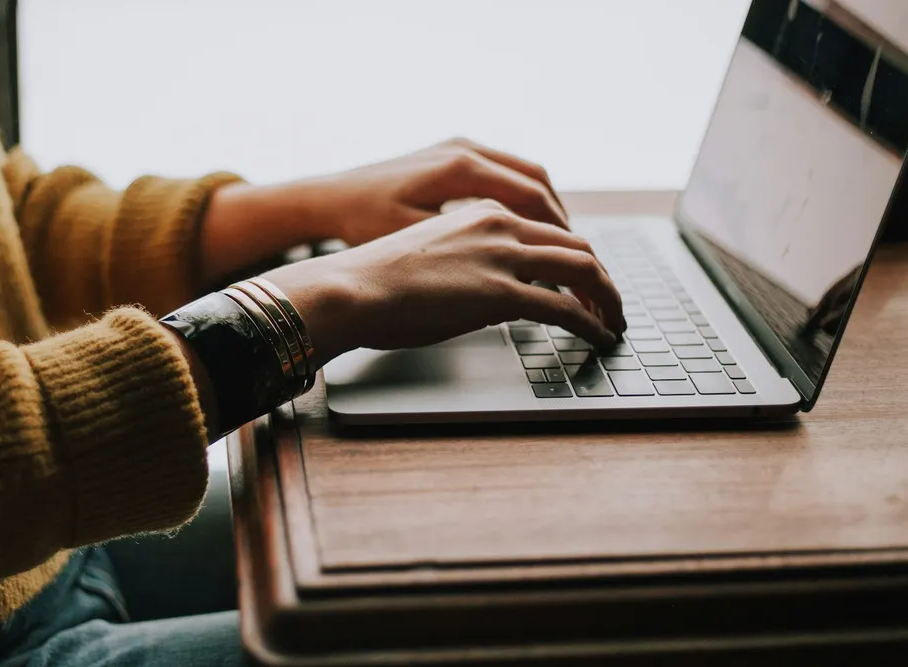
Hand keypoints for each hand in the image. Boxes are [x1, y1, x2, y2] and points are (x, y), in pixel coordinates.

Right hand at [261, 200, 624, 366]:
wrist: (349, 288)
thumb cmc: (373, 280)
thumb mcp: (429, 256)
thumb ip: (467, 262)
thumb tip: (484, 293)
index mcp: (481, 211)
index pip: (548, 229)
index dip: (575, 256)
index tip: (584, 281)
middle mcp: (499, 224)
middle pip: (576, 245)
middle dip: (602, 278)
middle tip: (611, 304)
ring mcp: (502, 256)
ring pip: (583, 269)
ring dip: (607, 298)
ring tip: (614, 322)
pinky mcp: (501, 292)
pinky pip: (566, 308)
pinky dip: (592, 323)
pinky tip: (598, 337)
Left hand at [304, 137, 568, 246]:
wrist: (327, 198)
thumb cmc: (362, 225)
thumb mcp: (417, 244)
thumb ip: (468, 253)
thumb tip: (518, 277)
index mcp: (461, 169)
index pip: (533, 199)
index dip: (560, 235)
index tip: (577, 265)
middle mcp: (465, 150)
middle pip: (538, 183)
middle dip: (563, 224)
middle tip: (580, 260)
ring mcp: (459, 147)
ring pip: (525, 175)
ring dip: (547, 210)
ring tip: (561, 247)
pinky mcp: (451, 154)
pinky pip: (504, 173)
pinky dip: (524, 199)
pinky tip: (526, 229)